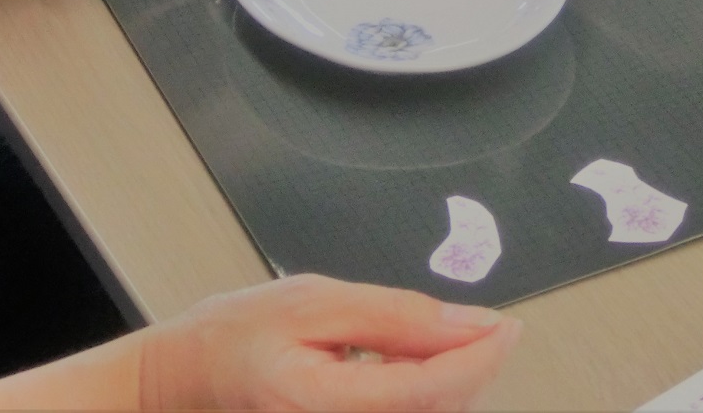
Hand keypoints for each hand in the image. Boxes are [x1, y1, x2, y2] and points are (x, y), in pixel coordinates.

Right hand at [136, 275, 519, 411]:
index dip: (480, 356)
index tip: (507, 325)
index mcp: (326, 402)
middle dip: (472, 363)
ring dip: (453, 375)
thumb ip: (392, 313)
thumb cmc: (238, 336)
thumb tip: (465, 322)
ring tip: (431, 335)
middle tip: (476, 320)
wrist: (194, 376)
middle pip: (444, 408)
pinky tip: (409, 360)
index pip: (432, 389)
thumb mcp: (312, 300)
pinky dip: (428, 386)